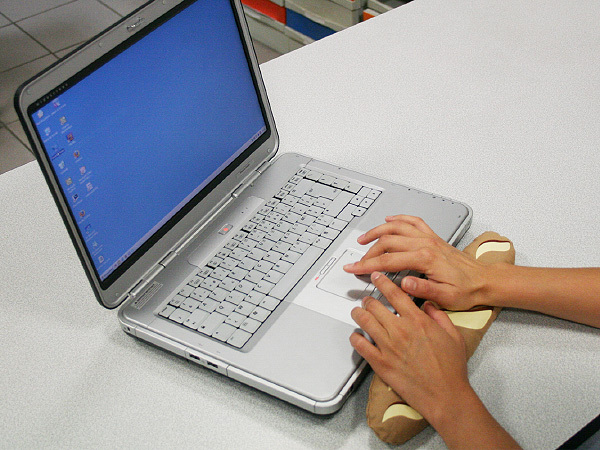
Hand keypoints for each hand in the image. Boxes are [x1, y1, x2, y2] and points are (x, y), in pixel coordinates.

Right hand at [343, 215, 488, 310]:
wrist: (484, 281)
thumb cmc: (466, 290)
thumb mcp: (444, 297)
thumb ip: (422, 289)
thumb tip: (403, 283)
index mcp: (425, 259)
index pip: (388, 261)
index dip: (367, 265)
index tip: (353, 268)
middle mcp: (425, 244)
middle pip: (388, 243)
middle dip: (368, 252)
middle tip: (357, 262)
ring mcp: (429, 238)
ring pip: (397, 227)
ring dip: (378, 231)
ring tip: (364, 239)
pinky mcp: (433, 237)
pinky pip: (413, 221)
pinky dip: (399, 218)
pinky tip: (389, 220)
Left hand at [350, 272, 471, 425]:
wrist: (445, 395)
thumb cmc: (450, 369)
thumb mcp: (453, 335)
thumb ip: (439, 315)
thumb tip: (429, 304)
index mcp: (417, 321)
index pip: (395, 294)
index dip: (383, 283)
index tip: (377, 277)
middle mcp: (400, 331)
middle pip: (375, 306)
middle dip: (368, 300)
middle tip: (367, 299)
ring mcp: (388, 347)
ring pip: (365, 321)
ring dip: (359, 314)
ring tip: (357, 312)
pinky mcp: (381, 363)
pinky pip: (360, 346)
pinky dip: (355, 338)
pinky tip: (357, 336)